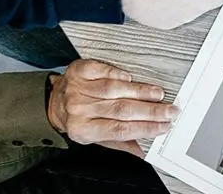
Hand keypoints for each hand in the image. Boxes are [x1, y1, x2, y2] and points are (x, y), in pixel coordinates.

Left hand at [46, 59, 176, 154]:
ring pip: (114, 90)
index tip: (164, 126)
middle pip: (120, 110)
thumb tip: (145, 151)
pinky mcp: (78, 71)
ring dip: (139, 91)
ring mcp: (78, 88)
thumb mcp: (95, 138)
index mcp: (84, 130)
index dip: (145, 128)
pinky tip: (130, 78)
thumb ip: (120, 143)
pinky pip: (101, 71)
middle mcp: (79, 109)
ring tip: (157, 94)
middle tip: (169, 110)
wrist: (52, 103)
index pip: (120, 130)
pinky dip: (117, 74)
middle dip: (150, 111)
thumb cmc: (78, 121)